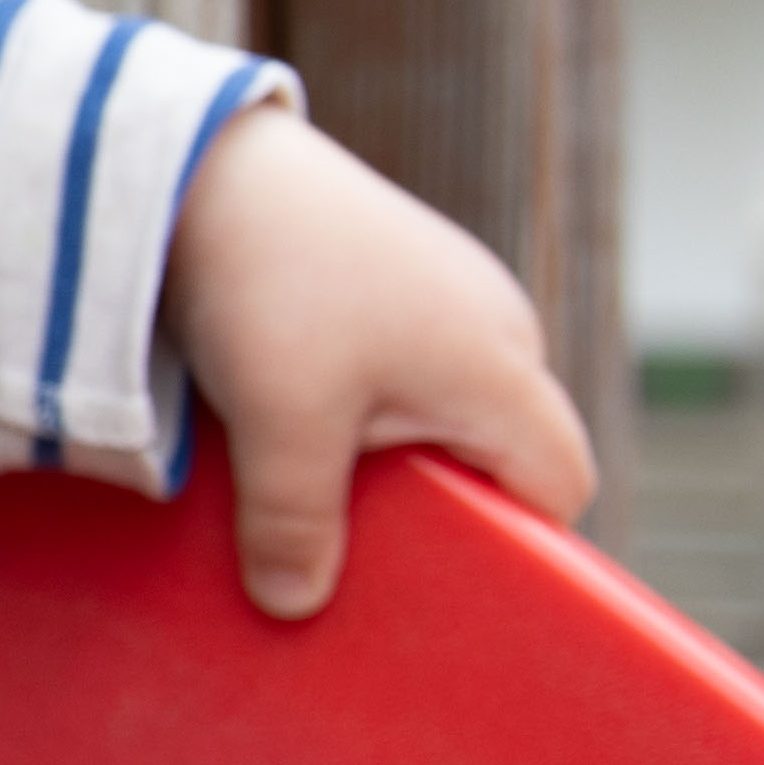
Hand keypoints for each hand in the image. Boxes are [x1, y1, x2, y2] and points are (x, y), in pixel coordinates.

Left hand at [154, 104, 595, 624]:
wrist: (202, 160)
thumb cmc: (268, 287)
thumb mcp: (280, 427)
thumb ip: (295, 527)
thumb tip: (295, 604)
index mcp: (502, 369)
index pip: (561, 486)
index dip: (520, 548)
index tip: (441, 584)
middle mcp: (496, 327)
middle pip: (500, 455)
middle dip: (438, 513)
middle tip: (358, 556)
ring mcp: (445, 292)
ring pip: (440, 411)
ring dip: (381, 458)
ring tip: (305, 488)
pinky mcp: (389, 273)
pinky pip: (398, 365)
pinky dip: (354, 405)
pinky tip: (283, 417)